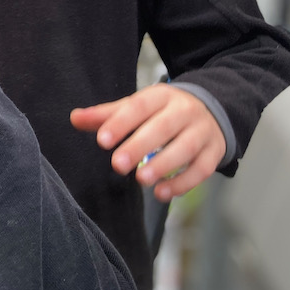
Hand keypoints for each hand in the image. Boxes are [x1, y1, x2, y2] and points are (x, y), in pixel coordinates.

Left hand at [70, 84, 226, 201]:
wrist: (213, 109)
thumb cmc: (163, 111)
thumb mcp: (138, 106)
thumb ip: (107, 115)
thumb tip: (74, 118)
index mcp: (161, 96)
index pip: (139, 106)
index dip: (120, 123)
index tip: (102, 141)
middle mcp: (184, 111)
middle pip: (162, 127)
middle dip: (139, 146)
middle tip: (117, 165)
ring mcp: (202, 131)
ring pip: (185, 148)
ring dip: (163, 165)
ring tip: (141, 180)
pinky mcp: (214, 152)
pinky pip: (202, 169)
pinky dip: (183, 183)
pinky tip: (161, 193)